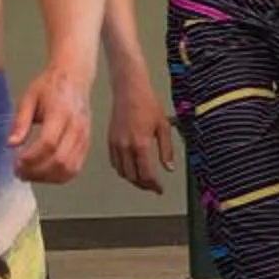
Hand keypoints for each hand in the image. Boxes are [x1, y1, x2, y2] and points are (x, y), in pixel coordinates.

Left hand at [9, 63, 92, 185]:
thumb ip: (20, 122)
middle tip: (19, 172)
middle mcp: (76, 127)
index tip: (15, 161)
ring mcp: (84, 137)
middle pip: (59, 160)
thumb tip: (11, 144)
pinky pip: (76, 168)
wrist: (74, 76)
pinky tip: (44, 173)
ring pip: (69, 168)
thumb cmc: (50, 86)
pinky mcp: (86, 144)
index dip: (31, 158)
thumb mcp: (29, 98)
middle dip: (36, 172)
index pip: (48, 143)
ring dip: (47, 178)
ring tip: (30, 174)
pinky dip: (59, 177)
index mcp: (60, 112)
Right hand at [105, 68, 175, 194]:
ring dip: (133, 179)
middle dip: (144, 185)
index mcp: (140, 144)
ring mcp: (116, 144)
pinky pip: (114, 163)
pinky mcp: (110, 140)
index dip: (154, 185)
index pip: (146, 174)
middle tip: (153, 187)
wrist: (129, 89)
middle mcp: (126, 146)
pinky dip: (122, 170)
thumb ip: (166, 149)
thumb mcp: (163, 126)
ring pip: (122, 172)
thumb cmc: (146, 102)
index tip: (159, 189)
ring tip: (143, 179)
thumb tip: (169, 167)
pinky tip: (130, 168)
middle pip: (133, 177)